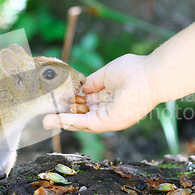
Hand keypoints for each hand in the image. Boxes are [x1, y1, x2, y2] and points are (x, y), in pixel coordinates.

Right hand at [43, 54, 159, 132]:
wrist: (149, 75)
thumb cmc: (133, 70)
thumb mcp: (106, 74)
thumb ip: (92, 82)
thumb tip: (80, 88)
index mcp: (108, 98)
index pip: (86, 105)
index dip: (70, 104)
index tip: (56, 102)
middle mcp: (108, 111)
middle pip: (81, 116)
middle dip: (63, 117)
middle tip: (46, 118)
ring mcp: (109, 118)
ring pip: (81, 123)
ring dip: (63, 123)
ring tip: (46, 122)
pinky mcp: (110, 122)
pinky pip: (86, 123)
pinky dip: (71, 122)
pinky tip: (57, 120)